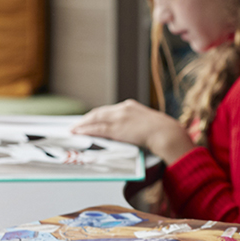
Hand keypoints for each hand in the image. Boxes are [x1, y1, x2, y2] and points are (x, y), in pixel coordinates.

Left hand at [70, 99, 195, 163]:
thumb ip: (135, 125)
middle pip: (99, 113)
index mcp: (130, 106)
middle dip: (86, 119)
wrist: (166, 133)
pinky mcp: (117, 128)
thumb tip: (130, 132)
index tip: (89, 120)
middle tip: (76, 125)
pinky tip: (79, 132)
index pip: (108, 110)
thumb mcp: (146, 124)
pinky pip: (97, 129)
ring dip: (82, 125)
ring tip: (73, 129)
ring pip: (95, 119)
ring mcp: (119, 118)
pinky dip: (86, 130)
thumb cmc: (161, 132)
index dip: (96, 116)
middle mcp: (122, 109)